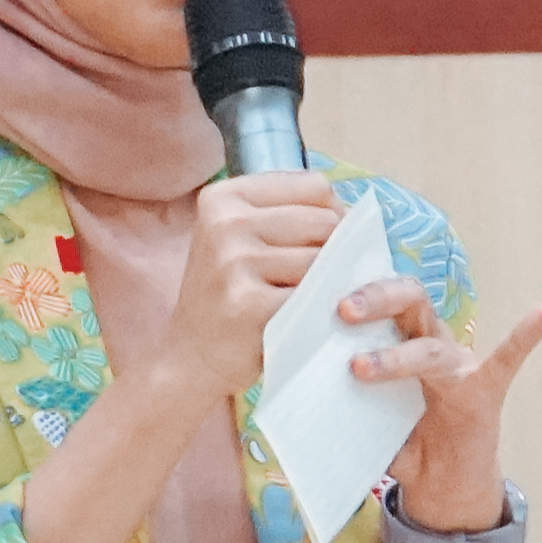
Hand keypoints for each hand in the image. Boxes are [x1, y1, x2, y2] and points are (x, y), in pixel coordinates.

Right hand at [151, 172, 343, 407]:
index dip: (332, 214)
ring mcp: (235, 262)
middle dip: (331, 252)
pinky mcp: (250, 303)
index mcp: (223, 197)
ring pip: (322, 260)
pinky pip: (313, 296)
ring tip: (304, 299)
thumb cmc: (226, 293)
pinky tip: (304, 318)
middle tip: (310, 279)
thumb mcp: (238, 238)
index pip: (314, 187)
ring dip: (327, 283)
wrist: (190, 355)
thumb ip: (285, 214)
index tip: (320, 242)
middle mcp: (225, 222)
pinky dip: (320, 309)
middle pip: (324, 221)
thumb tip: (350, 213)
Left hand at [344, 281, 541, 531]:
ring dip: (396, 355)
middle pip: (409, 304)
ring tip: (361, 367)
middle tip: (342, 312)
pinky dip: (523, 339)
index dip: (356, 294)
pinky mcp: (486, 393)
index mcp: (400, 342)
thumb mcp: (367, 423)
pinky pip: (506, 361)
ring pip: (431, 346)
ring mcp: (460, 367)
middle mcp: (432, 345)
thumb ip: (347, 407)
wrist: (444, 486)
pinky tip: (541, 314)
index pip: (380, 305)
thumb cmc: (404, 443)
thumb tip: (307, 401)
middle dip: (376, 302)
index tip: (322, 294)